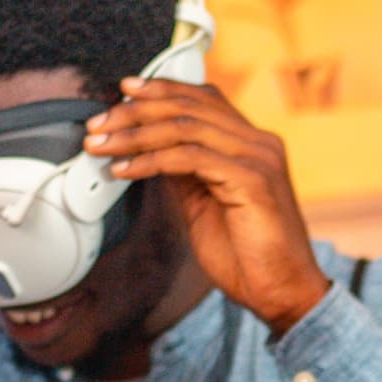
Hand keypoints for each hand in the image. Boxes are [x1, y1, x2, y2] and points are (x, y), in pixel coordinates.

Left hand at [88, 79, 333, 334]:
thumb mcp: (204, 202)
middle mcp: (259, 143)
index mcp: (252, 144)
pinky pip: (189, 158)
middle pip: (190, 106)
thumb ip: (184, 170)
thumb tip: (148, 147)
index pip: (203, 98)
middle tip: (99, 124)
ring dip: (135, 134)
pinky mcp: (252, 180)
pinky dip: (150, 160)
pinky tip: (125, 169)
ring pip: (186, 127)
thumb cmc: (247, 256)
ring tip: (102, 146)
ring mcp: (259, 158)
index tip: (124, 91)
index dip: (162, 89)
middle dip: (137, 110)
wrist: (282, 293)